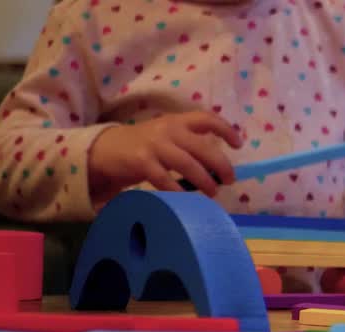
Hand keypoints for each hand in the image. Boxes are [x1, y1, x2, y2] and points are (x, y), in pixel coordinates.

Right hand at [88, 111, 240, 201]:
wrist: (106, 149)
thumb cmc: (145, 146)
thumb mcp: (167, 136)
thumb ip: (189, 144)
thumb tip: (219, 166)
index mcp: (177, 121)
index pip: (206, 118)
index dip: (225, 129)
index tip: (238, 144)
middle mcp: (168, 130)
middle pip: (202, 147)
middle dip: (220, 165)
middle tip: (230, 179)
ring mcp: (154, 145)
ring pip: (188, 164)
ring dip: (204, 180)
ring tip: (213, 192)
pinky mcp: (141, 162)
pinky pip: (165, 179)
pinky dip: (178, 191)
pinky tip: (187, 200)